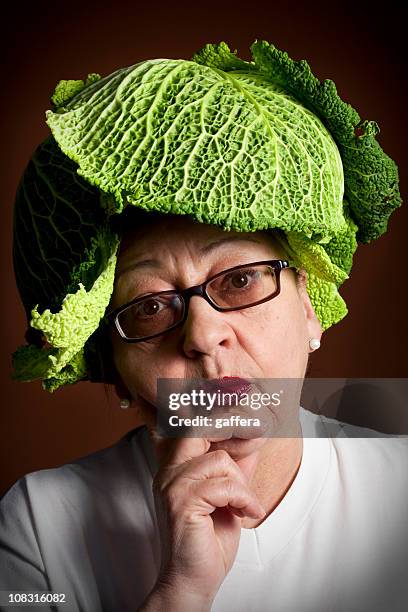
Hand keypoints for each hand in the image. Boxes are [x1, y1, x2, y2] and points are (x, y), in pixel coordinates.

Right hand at [146, 427, 264, 606]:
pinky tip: (247, 513)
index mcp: (177, 468)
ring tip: (246, 504)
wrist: (194, 579)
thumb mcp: (229, 495)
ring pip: (220, 461)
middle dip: (231, 433)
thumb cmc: (210, 540)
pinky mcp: (182, 502)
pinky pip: (224, 486)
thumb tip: (254, 438)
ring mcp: (172, 485)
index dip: (223, 422)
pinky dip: (243, 499)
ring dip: (242, 485)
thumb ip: (236, 467)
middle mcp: (169, 472)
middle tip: (255, 440)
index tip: (251, 424)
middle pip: (200, 430)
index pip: (196, 428)